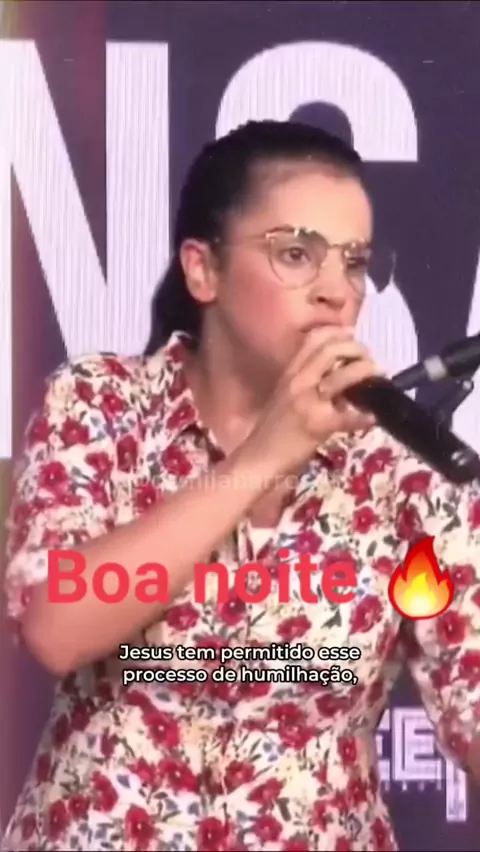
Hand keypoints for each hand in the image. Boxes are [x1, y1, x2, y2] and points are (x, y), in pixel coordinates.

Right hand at [246, 326, 381, 476]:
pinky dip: (366, 416)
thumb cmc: (272, 435)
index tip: (352, 337)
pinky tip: (373, 418)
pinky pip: (350, 415)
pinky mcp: (318, 425)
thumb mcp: (286, 401)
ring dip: (366, 373)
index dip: (337, 333)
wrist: (258, 462)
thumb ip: (310, 387)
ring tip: (378, 379)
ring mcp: (307, 402)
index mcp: (289, 374)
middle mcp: (297, 382)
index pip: (313, 340)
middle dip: (357, 349)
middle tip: (370, 361)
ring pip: (342, 375)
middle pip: (331, 349)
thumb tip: (344, 386)